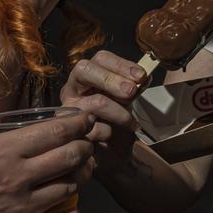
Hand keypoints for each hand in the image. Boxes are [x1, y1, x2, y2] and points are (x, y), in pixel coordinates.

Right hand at [0, 110, 96, 212]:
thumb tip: (13, 118)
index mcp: (2, 150)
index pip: (55, 132)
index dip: (78, 123)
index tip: (85, 119)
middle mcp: (17, 177)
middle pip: (71, 156)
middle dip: (86, 145)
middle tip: (87, 141)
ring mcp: (21, 209)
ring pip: (71, 188)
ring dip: (81, 175)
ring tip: (80, 168)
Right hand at [60, 51, 145, 169]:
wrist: (112, 153)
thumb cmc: (117, 121)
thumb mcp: (125, 99)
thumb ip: (131, 85)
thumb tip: (143, 76)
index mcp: (87, 76)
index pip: (100, 59)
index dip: (121, 64)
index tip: (141, 76)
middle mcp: (72, 89)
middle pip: (85, 70)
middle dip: (112, 79)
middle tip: (132, 92)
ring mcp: (69, 110)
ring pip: (96, 102)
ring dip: (120, 112)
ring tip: (131, 123)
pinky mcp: (71, 132)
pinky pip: (95, 128)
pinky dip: (110, 132)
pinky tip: (114, 136)